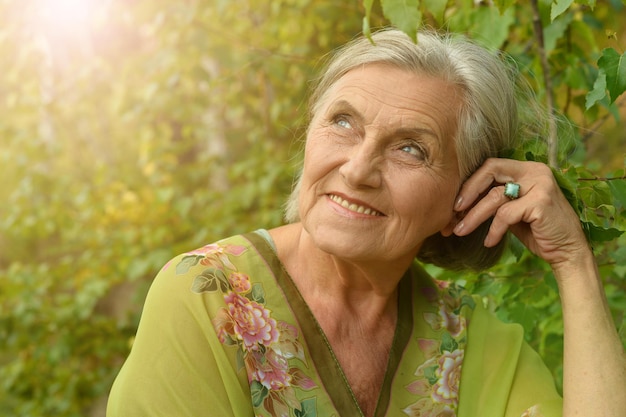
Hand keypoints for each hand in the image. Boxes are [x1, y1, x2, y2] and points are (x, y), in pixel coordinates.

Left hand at [452, 158, 589, 268]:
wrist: (567, 252)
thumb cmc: (537, 232)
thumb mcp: (511, 211)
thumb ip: (492, 201)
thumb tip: (457, 204)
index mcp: (526, 169)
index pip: (490, 166)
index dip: (470, 183)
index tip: (455, 203)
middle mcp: (535, 170)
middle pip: (490, 171)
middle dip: (467, 192)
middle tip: (453, 211)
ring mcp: (540, 184)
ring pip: (494, 196)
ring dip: (473, 216)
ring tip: (460, 231)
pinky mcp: (541, 201)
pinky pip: (505, 215)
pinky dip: (493, 230)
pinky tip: (489, 242)